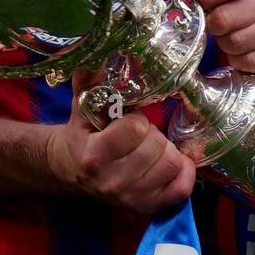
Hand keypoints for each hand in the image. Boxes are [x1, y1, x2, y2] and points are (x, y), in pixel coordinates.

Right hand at [45, 68, 195, 214]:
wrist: (70, 170)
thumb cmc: (81, 133)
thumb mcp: (82, 104)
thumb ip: (91, 78)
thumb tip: (104, 47)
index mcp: (94, 155)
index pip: (135, 129)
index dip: (136, 118)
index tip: (128, 118)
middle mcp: (112, 181)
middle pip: (158, 148)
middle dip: (154, 133)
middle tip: (141, 133)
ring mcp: (130, 197)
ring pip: (172, 165)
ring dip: (167, 150)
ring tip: (152, 146)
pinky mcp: (146, 206)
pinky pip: (181, 189)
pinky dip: (184, 172)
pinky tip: (172, 161)